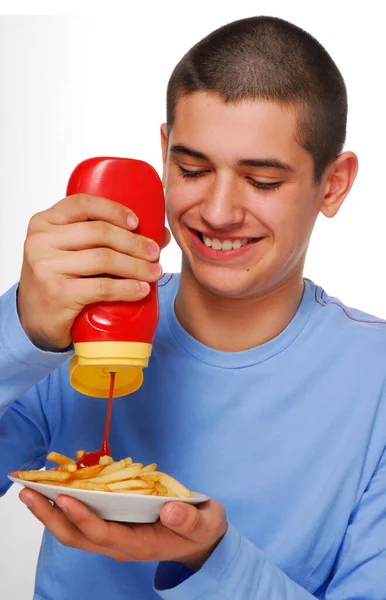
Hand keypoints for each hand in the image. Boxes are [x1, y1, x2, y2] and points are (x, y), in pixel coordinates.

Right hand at [18, 194, 170, 350]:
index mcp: (44, 222)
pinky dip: (127, 288)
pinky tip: (142, 290)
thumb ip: (103, 239)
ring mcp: (47, 267)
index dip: (114, 210)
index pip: (82, 204)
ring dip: (136, 266)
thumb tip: (161, 234)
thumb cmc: (59, 281)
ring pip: (104, 259)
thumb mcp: (70, 252)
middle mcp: (41, 241)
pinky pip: (102, 287)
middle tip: (155, 253)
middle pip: (99, 233)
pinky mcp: (57, 294)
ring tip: (154, 272)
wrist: (36, 320)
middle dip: (134, 242)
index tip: (137, 223)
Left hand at [19, 489, 227, 570]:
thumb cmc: (202, 530)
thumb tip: (172, 510)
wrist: (202, 541)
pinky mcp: (113, 528)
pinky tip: (55, 490)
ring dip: (50, 513)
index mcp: (141, 545)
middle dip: (51, 516)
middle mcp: (121, 545)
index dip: (83, 518)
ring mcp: (115, 538)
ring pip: (74, 532)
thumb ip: (189, 520)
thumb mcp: (205, 524)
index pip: (104, 535)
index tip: (65, 497)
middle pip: (78, 537)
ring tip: (31, 491)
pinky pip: (82, 522)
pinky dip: (64, 508)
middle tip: (28, 492)